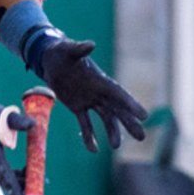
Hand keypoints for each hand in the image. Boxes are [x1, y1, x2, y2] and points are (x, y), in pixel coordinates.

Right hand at [0, 101, 34, 194]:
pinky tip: (23, 171)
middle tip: (40, 185)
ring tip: (35, 175)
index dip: (15, 191)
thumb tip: (33, 125)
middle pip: (8, 180)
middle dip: (23, 185)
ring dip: (19, 178)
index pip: (5, 176)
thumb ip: (15, 121)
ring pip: (4, 176)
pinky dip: (12, 174)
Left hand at [35, 36, 147, 151]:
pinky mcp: (77, 107)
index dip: (131, 104)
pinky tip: (93, 149)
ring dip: (112, 132)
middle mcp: (98, 91)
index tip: (144, 116)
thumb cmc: (61, 51)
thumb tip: (91, 44)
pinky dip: (89, 136)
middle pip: (117, 109)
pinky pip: (85, 123)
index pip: (119, 94)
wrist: (49, 59)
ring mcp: (89, 100)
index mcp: (100, 79)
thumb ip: (79, 49)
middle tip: (142, 137)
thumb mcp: (68, 50)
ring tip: (115, 146)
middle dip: (129, 122)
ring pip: (105, 118)